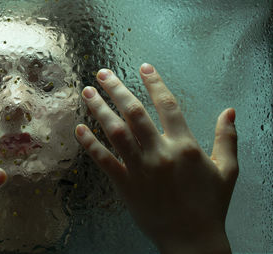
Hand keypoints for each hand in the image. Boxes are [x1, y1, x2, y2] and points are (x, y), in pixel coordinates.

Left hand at [75, 64, 237, 253]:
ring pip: (115, 131)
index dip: (154, 82)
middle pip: (134, 112)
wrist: (192, 239)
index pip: (167, 104)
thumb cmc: (210, 205)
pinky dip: (90, 144)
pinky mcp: (125, 185)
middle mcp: (160, 152)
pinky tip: (79, 129)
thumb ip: (227, 138)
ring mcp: (140, 168)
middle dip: (117, 89)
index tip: (143, 67)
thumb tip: (229, 111)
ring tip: (87, 93)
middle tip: (102, 73)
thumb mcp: (227, 170)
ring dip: (99, 109)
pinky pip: (103, 160)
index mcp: (185, 146)